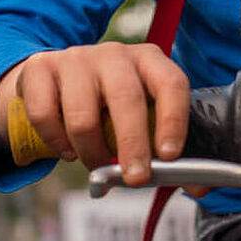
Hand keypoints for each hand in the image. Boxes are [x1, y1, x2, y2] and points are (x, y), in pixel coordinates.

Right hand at [0, 43, 189, 187]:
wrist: (58, 80)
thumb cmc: (112, 105)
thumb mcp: (144, 117)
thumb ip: (170, 151)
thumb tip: (200, 186)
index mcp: (150, 60)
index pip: (171, 83)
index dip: (173, 120)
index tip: (170, 156)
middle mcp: (114, 54)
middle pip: (126, 98)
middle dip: (133, 145)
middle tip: (136, 179)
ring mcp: (75, 58)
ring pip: (83, 115)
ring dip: (92, 152)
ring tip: (98, 165)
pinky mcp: (40, 68)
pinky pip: (45, 115)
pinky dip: (57, 143)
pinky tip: (68, 151)